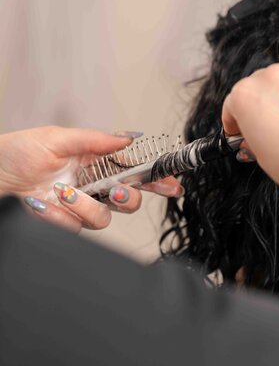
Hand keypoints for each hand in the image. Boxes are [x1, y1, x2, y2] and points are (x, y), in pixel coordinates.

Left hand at [0, 126, 182, 231]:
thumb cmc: (17, 152)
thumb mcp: (58, 138)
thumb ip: (96, 140)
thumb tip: (128, 139)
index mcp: (96, 162)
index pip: (134, 171)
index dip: (156, 178)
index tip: (173, 183)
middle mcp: (92, 186)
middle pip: (129, 200)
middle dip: (128, 197)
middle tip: (116, 189)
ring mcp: (79, 206)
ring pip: (104, 218)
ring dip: (85, 206)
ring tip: (61, 192)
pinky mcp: (64, 222)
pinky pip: (75, 227)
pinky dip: (60, 215)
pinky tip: (43, 203)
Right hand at [222, 64, 278, 195]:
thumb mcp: (258, 153)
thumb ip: (253, 135)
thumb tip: (259, 133)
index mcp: (245, 94)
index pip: (232, 104)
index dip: (235, 121)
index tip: (240, 131)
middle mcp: (271, 78)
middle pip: (260, 88)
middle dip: (262, 106)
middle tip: (269, 129)